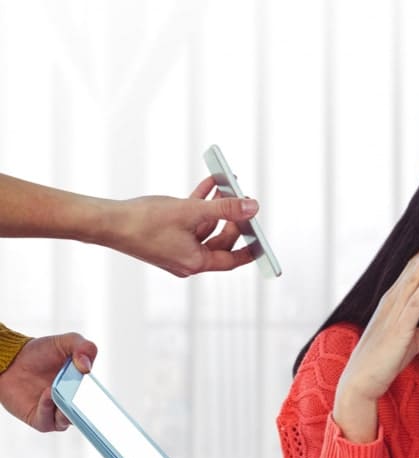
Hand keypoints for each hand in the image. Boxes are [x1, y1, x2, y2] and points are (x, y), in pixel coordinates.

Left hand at [0, 332, 96, 431]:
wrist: (11, 359)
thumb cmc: (40, 352)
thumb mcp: (67, 342)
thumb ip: (84, 347)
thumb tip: (87, 368)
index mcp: (82, 388)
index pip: (97, 401)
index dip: (102, 403)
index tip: (105, 401)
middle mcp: (71, 402)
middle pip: (85, 414)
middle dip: (87, 411)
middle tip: (85, 401)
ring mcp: (55, 412)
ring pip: (68, 420)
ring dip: (68, 410)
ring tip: (62, 394)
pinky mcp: (39, 419)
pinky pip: (48, 421)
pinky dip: (49, 409)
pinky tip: (48, 393)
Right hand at [103, 176, 259, 276]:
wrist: (105, 222)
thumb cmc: (143, 222)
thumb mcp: (191, 211)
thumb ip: (225, 208)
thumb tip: (252, 207)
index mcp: (196, 263)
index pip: (233, 259)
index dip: (251, 248)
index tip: (264, 237)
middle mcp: (187, 261)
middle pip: (221, 242)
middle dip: (233, 219)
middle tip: (244, 200)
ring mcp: (176, 250)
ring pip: (205, 228)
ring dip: (217, 206)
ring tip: (227, 184)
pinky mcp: (166, 237)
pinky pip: (190, 222)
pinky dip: (199, 206)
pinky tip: (209, 185)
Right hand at [334, 231, 418, 441]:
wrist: (362, 381)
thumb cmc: (386, 360)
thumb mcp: (416, 340)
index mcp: (395, 302)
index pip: (415, 271)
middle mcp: (392, 301)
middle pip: (414, 267)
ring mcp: (393, 312)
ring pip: (413, 278)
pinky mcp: (398, 328)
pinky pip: (413, 301)